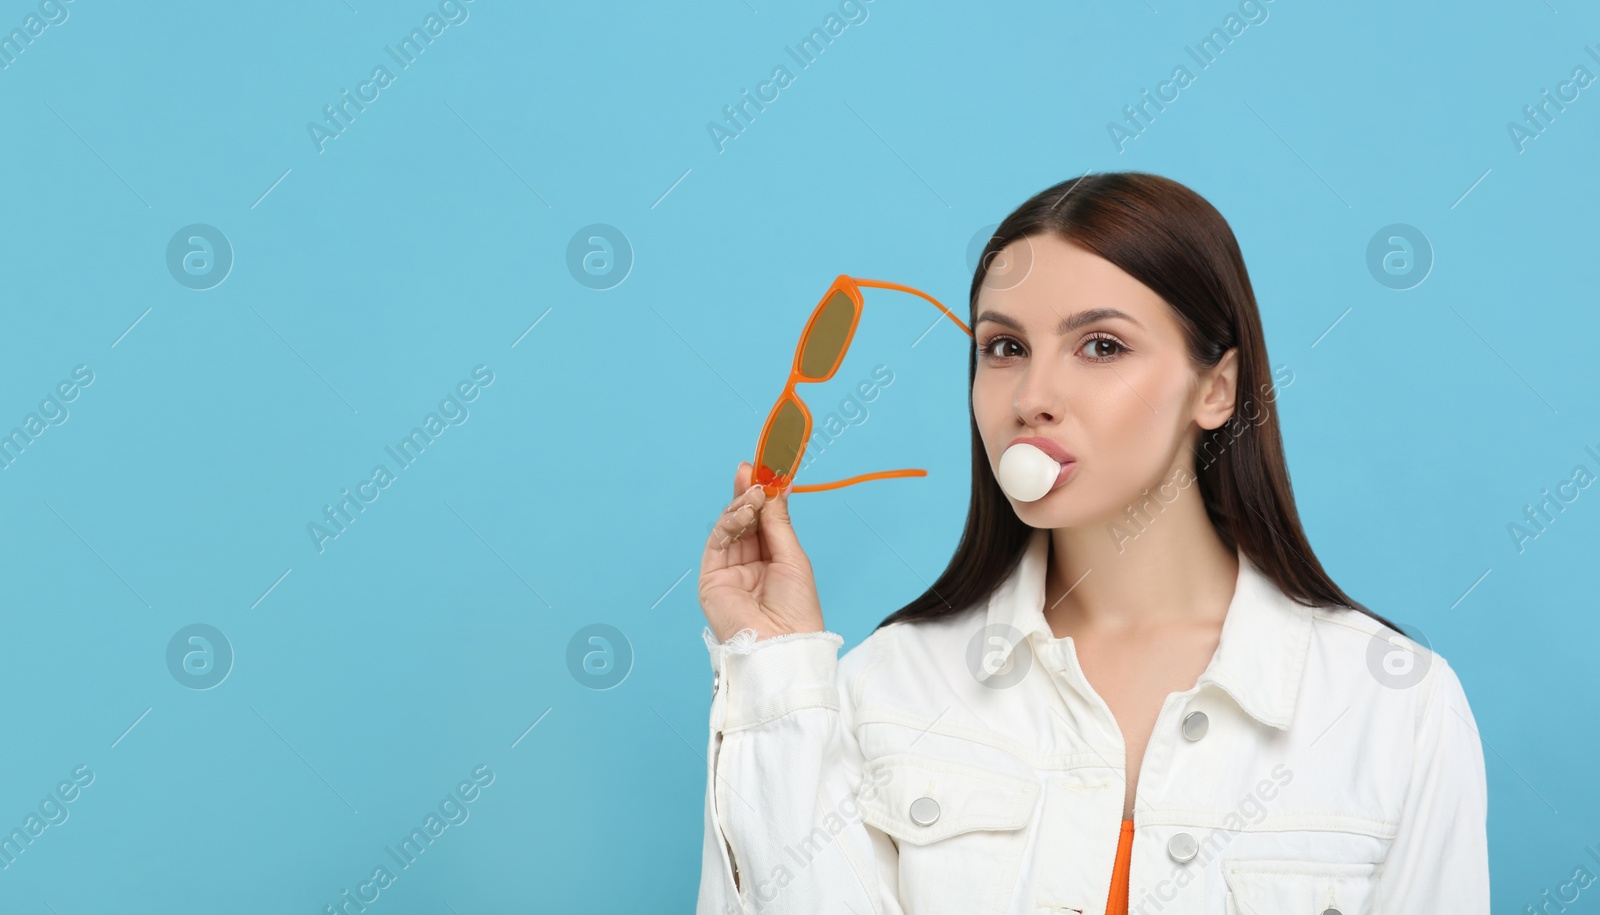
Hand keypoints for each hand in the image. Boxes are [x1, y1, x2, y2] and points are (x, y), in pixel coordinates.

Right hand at [698, 461, 825, 643]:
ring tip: (754, 490)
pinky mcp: (711, 578)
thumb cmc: (796, 608)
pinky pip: (718, 542)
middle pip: (744, 521)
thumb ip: (778, 522)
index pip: (763, 522)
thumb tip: (775, 487)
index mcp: (772, 562)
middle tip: (752, 468)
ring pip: (729, 528)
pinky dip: (730, 521)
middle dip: (748, 493)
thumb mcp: (792, 557)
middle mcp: (749, 565)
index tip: (766, 469)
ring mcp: (728, 571)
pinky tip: (745, 508)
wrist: (782, 644)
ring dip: (741, 504)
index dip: (764, 497)